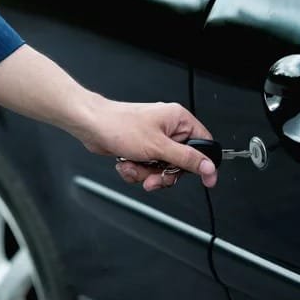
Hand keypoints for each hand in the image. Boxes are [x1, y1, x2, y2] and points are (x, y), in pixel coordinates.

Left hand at [79, 98, 217, 189]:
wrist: (91, 126)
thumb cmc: (119, 125)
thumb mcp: (158, 147)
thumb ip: (186, 159)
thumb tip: (208, 166)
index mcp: (179, 120)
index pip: (203, 145)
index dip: (204, 164)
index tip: (206, 179)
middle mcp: (170, 129)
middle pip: (182, 162)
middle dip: (165, 173)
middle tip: (154, 175)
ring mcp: (156, 140)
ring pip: (164, 169)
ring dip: (147, 173)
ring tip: (134, 165)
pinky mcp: (144, 149)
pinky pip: (150, 168)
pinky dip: (138, 170)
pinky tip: (128, 162)